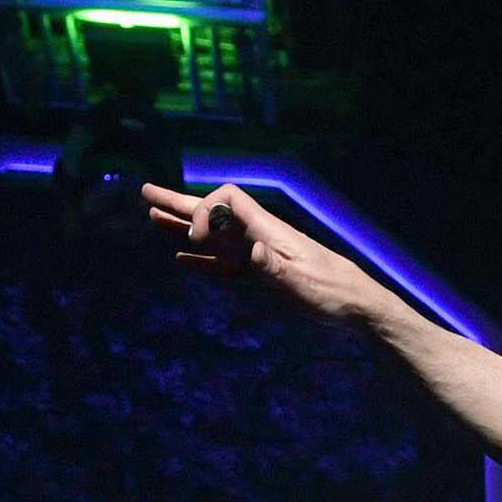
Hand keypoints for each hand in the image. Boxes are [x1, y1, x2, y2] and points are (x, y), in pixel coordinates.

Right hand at [142, 182, 393, 324]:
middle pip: (212, 212)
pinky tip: (182, 260)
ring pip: (213, 238)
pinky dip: (201, 261)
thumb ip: (271, 265)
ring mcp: (257, 257)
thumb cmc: (332, 292)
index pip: (225, 200)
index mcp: (266, 229)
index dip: (203, 211)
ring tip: (153, 219)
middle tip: (145, 193)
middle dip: (178, 204)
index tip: (194, 239)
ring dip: (183, 229)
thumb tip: (249, 249)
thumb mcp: (301, 281)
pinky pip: (222, 265)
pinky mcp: (260, 277)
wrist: (356, 308)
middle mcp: (257, 236)